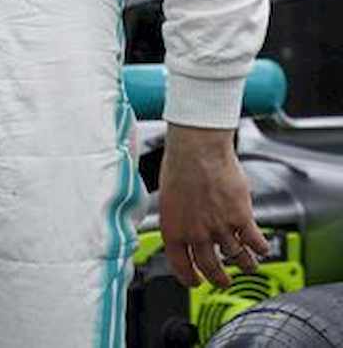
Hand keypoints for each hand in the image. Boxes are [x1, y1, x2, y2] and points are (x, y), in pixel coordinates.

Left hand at [159, 124, 268, 287]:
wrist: (198, 147)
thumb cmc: (180, 163)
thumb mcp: (167, 195)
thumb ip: (176, 216)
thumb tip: (178, 224)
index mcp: (174, 229)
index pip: (180, 266)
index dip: (189, 278)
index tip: (196, 282)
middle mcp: (197, 234)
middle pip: (211, 269)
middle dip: (219, 279)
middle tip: (224, 280)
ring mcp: (220, 229)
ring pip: (237, 259)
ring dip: (245, 264)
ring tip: (248, 265)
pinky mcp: (242, 219)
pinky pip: (256, 244)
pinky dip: (261, 248)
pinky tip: (261, 247)